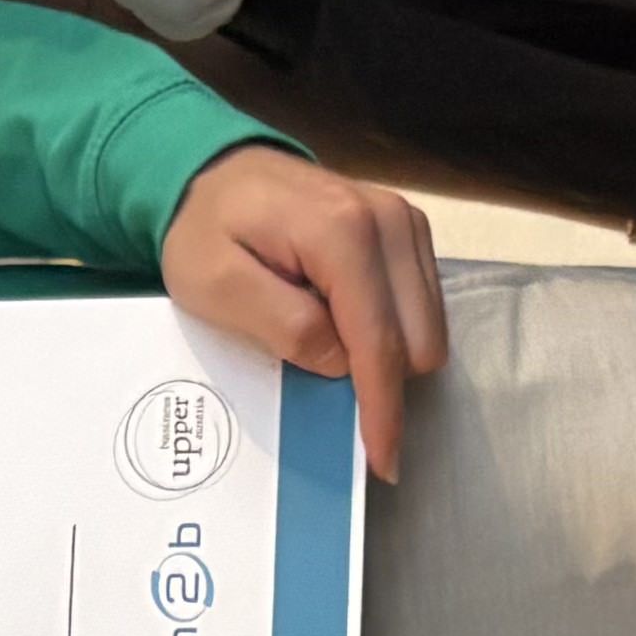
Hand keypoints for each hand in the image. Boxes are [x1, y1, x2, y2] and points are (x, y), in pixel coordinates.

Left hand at [162, 148, 446, 479]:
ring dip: (389, 357)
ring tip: (331, 348)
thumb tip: (340, 362)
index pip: (379, 343)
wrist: (215, 174)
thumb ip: (283, 325)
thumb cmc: (206, 230)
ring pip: (430, 328)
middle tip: (328, 391)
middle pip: (420, 342)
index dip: (382, 410)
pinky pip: (424, 307)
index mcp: (344, 233)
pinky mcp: (409, 231)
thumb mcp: (216, 285)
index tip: (383, 462)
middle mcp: (389, 221)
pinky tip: (348, 325)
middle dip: (384, 383)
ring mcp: (405, 222)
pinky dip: (393, 331)